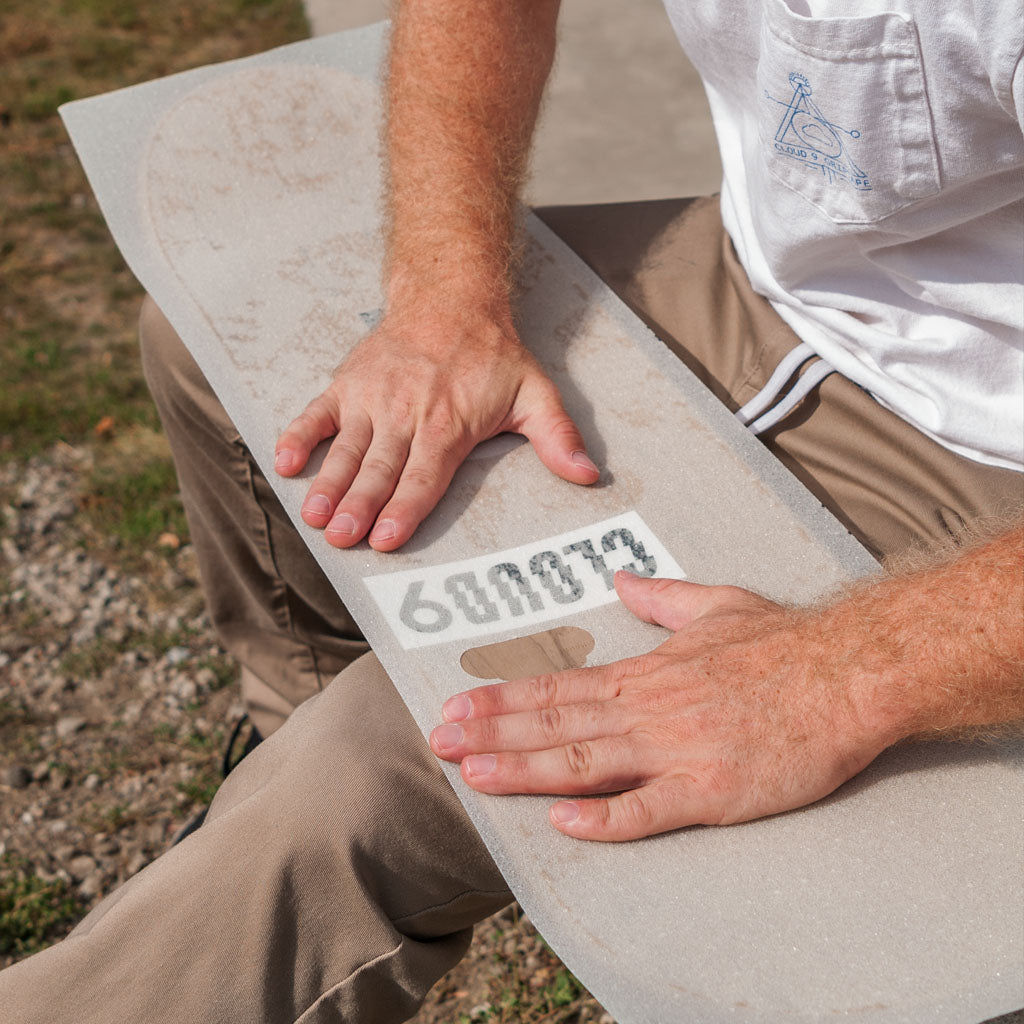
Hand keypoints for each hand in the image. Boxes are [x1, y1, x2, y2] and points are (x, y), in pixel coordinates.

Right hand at [274, 307, 598, 550]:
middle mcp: (406, 413)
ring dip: (329, 484)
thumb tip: (587, 474)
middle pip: (380, 469)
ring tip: (315, 516)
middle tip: (342, 539)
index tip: (387, 538)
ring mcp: (373, 398)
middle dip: (360, 507)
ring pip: (347, 449)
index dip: (405, 509)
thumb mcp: (535, 392)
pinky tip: (285, 464)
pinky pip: (318, 414)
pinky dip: (300, 437)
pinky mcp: (349, 384)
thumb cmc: (493, 353)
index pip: (424, 476)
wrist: (450, 296)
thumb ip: (557, 437)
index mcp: (448, 423)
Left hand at [430, 572, 893, 840]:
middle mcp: (649, 710)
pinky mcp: (713, 789)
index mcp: (645, 672)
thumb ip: (660, 596)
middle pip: (555, 724)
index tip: (457, 706)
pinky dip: (606, 819)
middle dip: (492, 734)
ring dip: (525, 769)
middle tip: (438, 742)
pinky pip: (651, 810)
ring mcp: (677, 750)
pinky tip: (564, 824)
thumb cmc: (784, 641)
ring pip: (586, 763)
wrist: (848, 674)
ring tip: (473, 775)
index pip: (557, 687)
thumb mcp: (715, 603)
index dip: (502, 700)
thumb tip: (620, 578)